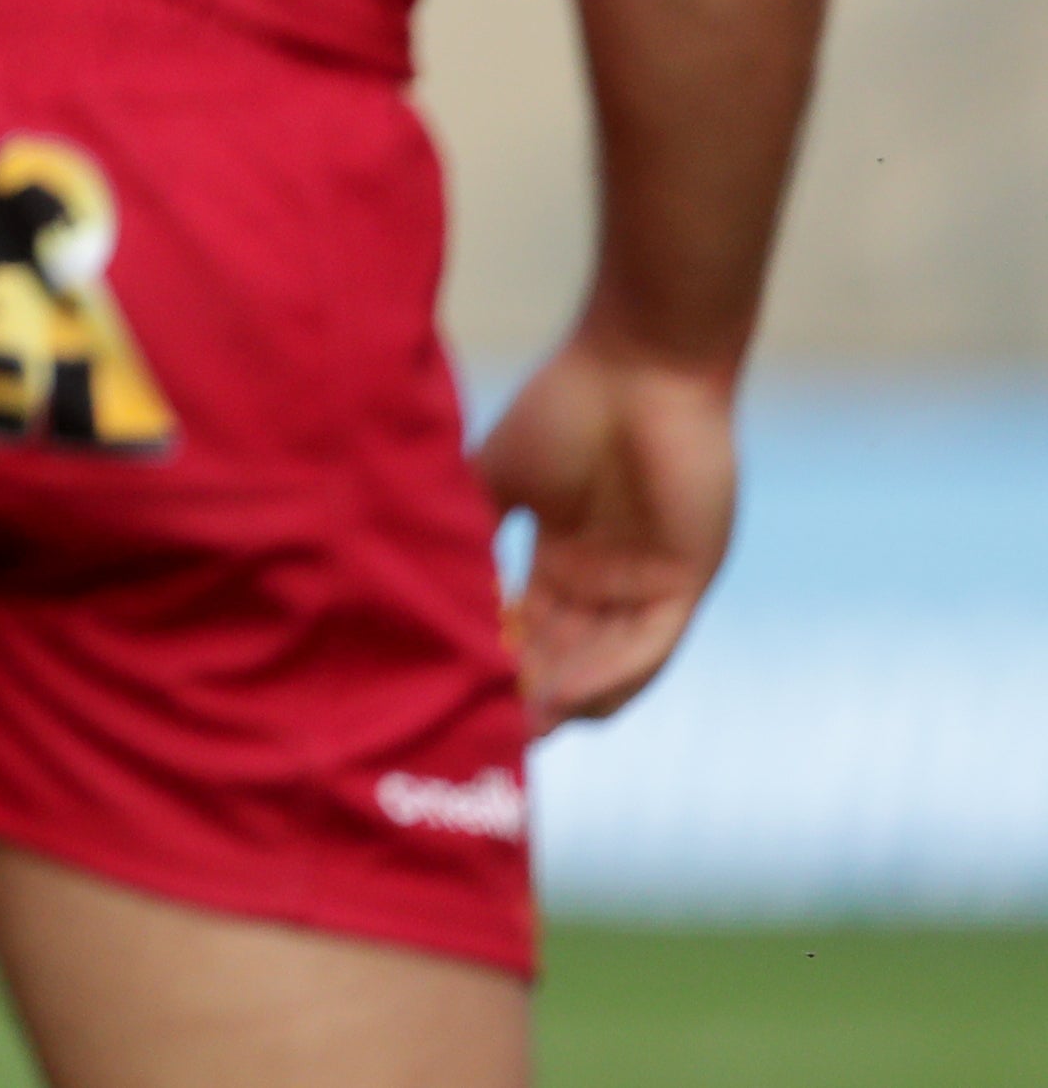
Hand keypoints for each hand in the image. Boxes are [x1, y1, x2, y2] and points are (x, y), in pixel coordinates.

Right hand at [474, 326, 741, 728]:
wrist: (640, 367)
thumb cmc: (568, 405)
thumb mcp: (498, 476)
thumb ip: (470, 527)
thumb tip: (409, 574)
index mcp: (565, 560)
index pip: (527, 630)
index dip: (493, 661)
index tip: (448, 688)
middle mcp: (606, 584)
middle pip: (562, 659)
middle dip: (522, 695)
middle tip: (474, 726)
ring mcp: (647, 587)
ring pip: (603, 667)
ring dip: (561, 699)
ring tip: (514, 726)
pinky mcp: (684, 584)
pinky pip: (646, 650)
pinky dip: (606, 677)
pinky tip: (564, 696)